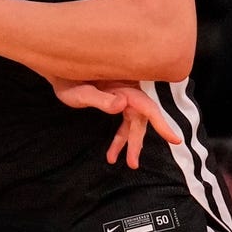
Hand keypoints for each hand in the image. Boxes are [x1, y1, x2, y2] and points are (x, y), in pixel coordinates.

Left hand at [48, 77, 180, 169]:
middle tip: (132, 164)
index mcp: (122, 87)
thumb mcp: (77, 92)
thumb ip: (99, 99)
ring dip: (127, 142)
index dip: (162, 123)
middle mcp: (127, 90)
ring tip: (115, 160)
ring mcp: (122, 94)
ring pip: (133, 122)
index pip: (147, 107)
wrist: (57, 68)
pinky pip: (124, 120)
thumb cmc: (65, 78)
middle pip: (140, 119)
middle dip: (136, 142)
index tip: (175, 140)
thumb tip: (123, 105)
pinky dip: (119, 137)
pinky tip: (112, 151)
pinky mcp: (116, 98)